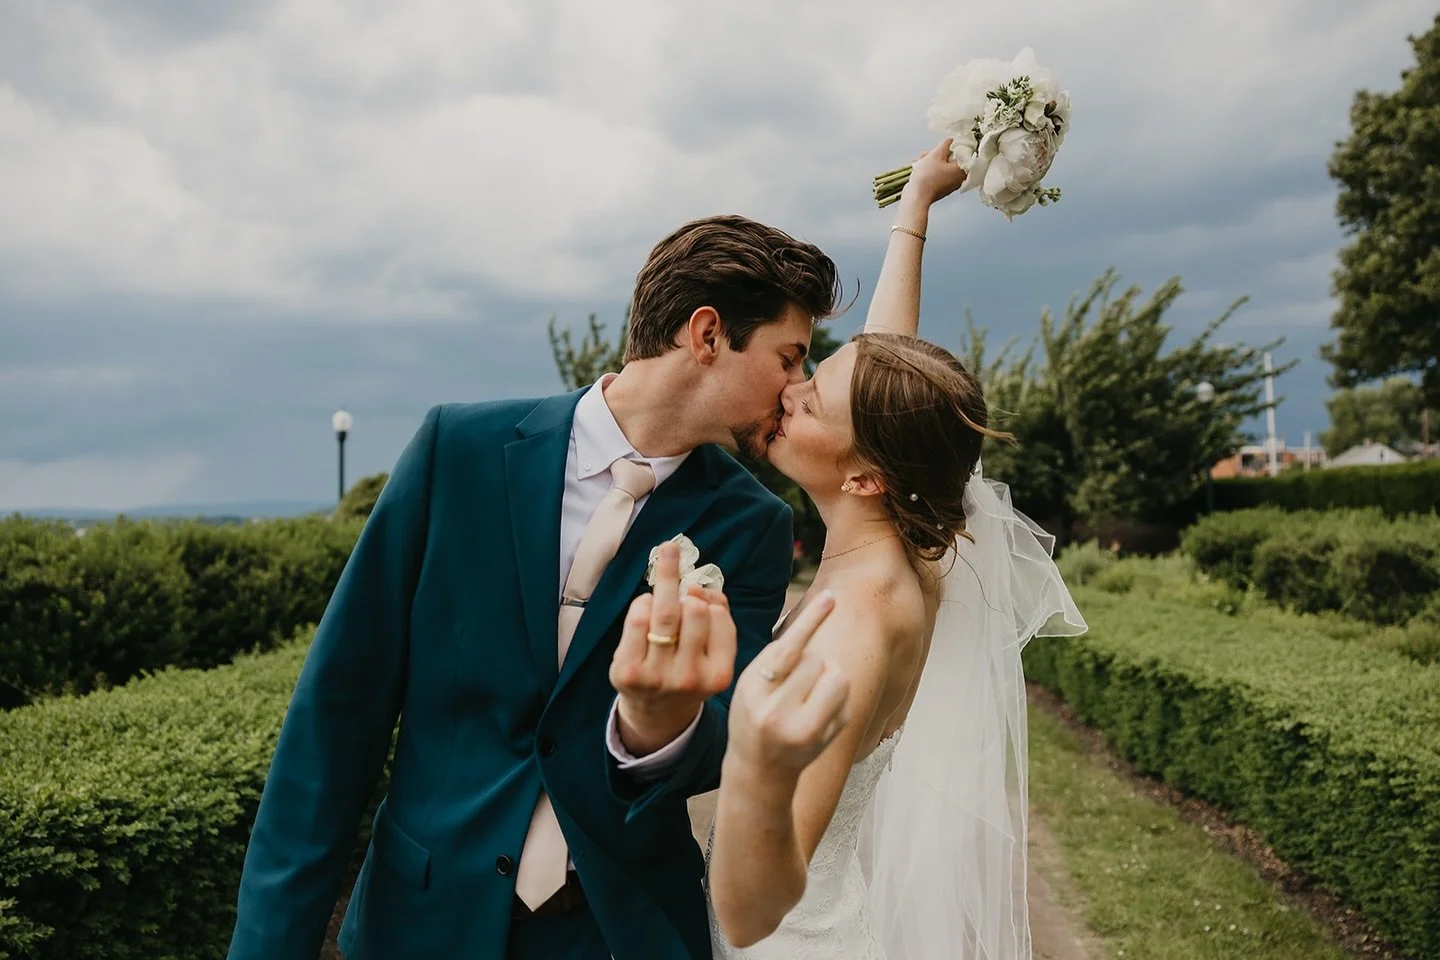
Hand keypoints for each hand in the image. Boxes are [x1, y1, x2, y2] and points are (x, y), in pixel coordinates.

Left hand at [610, 541, 736, 754]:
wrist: (656, 715)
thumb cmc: (687, 671)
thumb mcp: (712, 655)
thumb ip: (717, 621)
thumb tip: (707, 589)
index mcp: (718, 675)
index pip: (720, 618)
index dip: (710, 598)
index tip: (701, 592)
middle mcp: (690, 678)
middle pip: (693, 610)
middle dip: (687, 590)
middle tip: (681, 576)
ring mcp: (657, 677)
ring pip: (665, 611)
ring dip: (665, 586)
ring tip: (666, 572)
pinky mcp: (628, 673)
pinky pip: (637, 619)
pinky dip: (643, 602)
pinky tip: (646, 605)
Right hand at [726, 591, 849, 779]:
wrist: (758, 770)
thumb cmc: (753, 716)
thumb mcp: (749, 686)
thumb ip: (775, 659)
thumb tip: (816, 616)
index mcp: (753, 692)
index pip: (787, 650)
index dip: (810, 620)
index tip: (830, 597)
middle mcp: (777, 713)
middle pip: (815, 659)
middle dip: (810, 662)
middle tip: (794, 685)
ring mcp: (804, 730)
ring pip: (835, 675)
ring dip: (827, 675)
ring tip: (807, 695)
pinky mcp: (826, 738)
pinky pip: (844, 697)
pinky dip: (835, 697)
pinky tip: (815, 715)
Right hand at [903, 137, 968, 205]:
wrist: (916, 197)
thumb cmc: (927, 176)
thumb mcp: (937, 154)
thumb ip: (946, 144)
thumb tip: (951, 140)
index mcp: (962, 170)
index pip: (962, 153)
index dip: (951, 147)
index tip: (942, 146)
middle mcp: (958, 179)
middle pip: (951, 160)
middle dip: (938, 154)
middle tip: (928, 153)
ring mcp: (949, 185)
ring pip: (942, 167)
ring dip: (931, 161)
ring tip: (920, 160)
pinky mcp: (940, 189)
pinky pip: (937, 175)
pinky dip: (930, 170)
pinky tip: (919, 166)